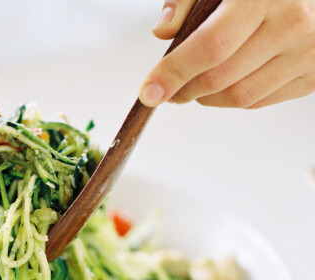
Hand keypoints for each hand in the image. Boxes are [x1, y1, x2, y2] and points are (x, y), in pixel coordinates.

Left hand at [139, 0, 314, 108]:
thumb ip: (187, 0)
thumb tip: (163, 32)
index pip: (211, 46)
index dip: (174, 72)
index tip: (149, 91)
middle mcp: (292, 25)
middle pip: (220, 78)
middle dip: (183, 90)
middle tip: (167, 89)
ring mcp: (307, 53)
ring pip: (239, 97)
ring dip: (205, 98)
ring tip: (194, 85)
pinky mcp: (314, 75)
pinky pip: (261, 101)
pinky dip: (232, 100)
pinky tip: (224, 84)